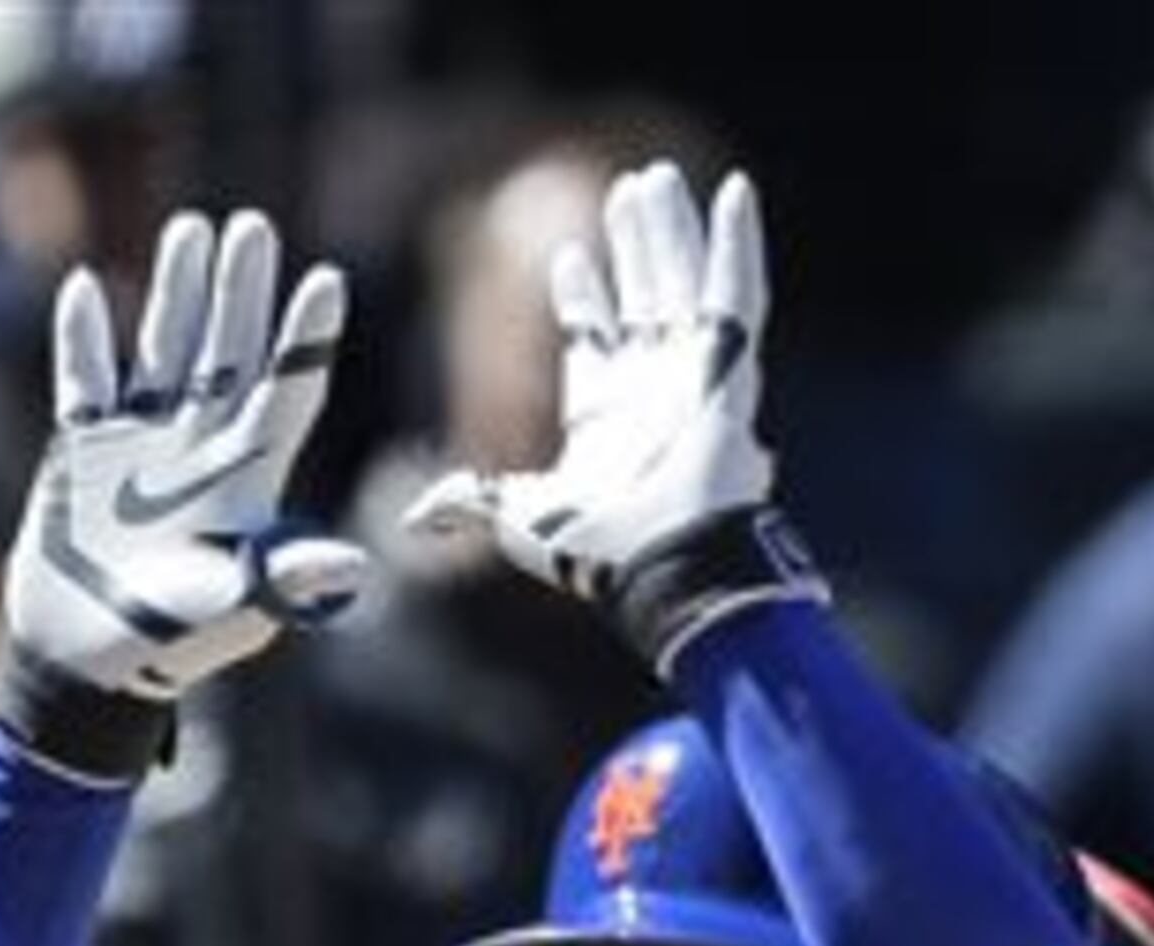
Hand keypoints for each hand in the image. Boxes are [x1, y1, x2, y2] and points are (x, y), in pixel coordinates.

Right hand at [1, 203, 362, 713]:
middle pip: (228, 356)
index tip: (325, 283)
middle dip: (241, 293)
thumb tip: (353, 570)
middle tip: (253, 230)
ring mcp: (140, 446)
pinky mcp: (83, 455)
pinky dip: (81, 341)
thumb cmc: (167, 646)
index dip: (304, 341)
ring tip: (190, 230)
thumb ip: (284, 581)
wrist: (85, 668)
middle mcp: (198, 451)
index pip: (285, 395)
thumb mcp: (233, 614)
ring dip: (176, 293)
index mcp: (244, 482)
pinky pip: (83, 383)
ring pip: (163, 351)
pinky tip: (83, 287)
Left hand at [404, 163, 823, 672]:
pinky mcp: (727, 363)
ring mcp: (689, 372)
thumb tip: (414, 520)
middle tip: (622, 193)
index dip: (581, 297)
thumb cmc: (594, 547)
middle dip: (631, 246)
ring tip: (655, 179)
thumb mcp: (518, 517)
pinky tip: (737, 191)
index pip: (592, 339)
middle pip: (639, 297)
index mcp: (603, 417)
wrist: (654, 558)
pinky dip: (739, 242)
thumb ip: (472, 501)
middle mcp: (648, 387)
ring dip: (671, 230)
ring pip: (681, 281)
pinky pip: (740, 291)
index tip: (568, 257)